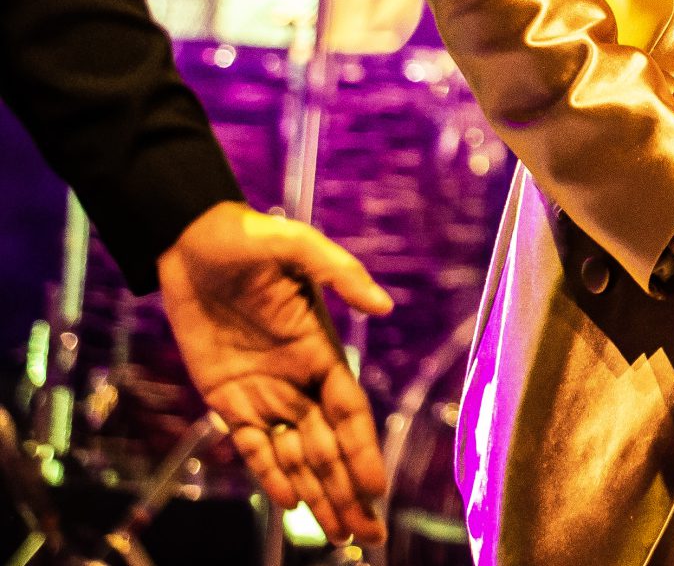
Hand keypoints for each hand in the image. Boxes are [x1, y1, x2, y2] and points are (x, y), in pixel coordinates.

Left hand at [156, 203, 393, 546]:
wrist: (191, 242)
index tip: (376, 488)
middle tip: (367, 536)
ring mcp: (263, 390)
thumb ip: (340, 273)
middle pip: (328, 446)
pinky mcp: (226, 396)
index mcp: (322, 349)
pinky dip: (270, 474)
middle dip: (349, 491)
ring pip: (295, 454)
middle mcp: (298, 378)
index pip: (349, 413)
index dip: (362, 452)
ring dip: (317, 494)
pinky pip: (252, 445)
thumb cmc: (248, 238)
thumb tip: (383, 306)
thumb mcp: (295, 245)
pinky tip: (289, 502)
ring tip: (339, 535)